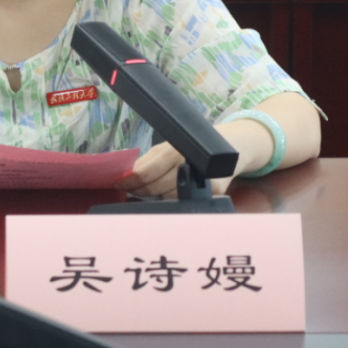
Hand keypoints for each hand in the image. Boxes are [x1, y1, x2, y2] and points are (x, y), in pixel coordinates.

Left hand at [116, 143, 231, 198]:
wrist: (231, 146)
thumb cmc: (190, 148)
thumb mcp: (167, 148)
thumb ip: (148, 162)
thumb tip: (126, 177)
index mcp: (173, 149)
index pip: (145, 171)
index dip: (129, 181)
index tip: (117, 184)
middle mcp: (188, 161)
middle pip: (154, 188)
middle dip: (139, 191)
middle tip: (129, 191)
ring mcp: (202, 177)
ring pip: (168, 197)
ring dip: (156, 197)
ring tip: (151, 190)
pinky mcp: (214, 190)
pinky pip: (186, 201)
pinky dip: (175, 200)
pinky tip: (171, 195)